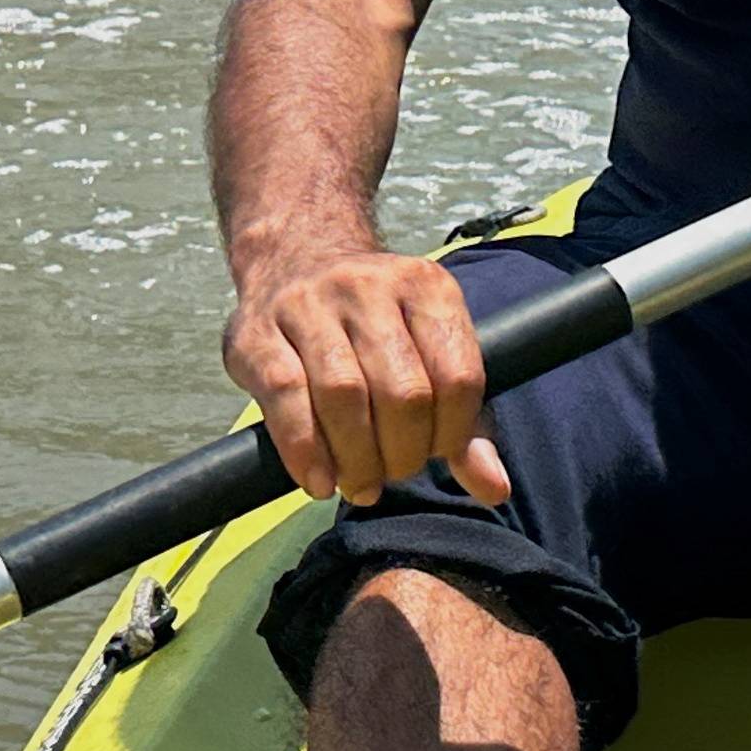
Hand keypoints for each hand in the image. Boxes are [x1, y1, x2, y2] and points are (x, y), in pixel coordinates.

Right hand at [224, 241, 512, 508]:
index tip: (434, 454)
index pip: (458, 377)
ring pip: (344, 395)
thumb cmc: (374, 328)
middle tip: (391, 474)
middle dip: (402, 453)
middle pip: (402, 392)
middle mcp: (368, 285)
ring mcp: (308, 303)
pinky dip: (305, 450)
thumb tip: (494, 488)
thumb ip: (467, 424)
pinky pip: (286, 397)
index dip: (451, 434)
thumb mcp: (430, 358)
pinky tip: (318, 479)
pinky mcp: (256, 332)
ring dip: (356, 459)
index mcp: (426, 286)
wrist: (295, 261)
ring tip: (359, 484)